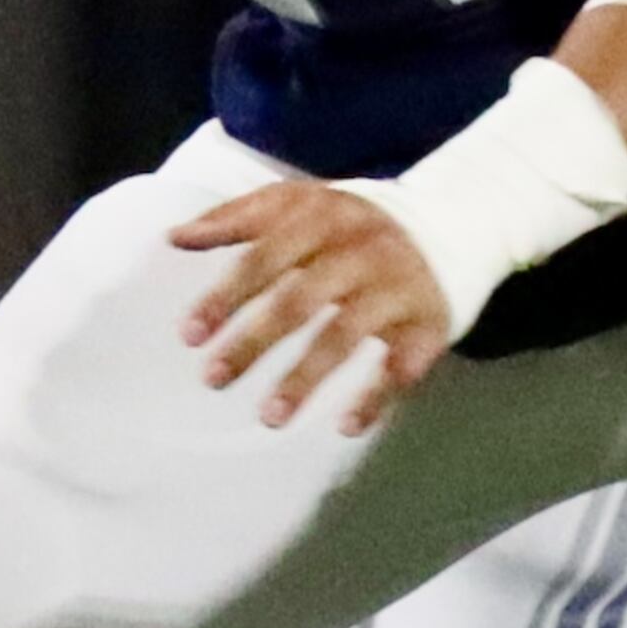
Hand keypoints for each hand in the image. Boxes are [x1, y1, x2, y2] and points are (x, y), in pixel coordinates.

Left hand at [172, 182, 455, 434]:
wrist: (452, 218)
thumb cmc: (351, 221)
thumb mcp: (298, 202)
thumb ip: (236, 216)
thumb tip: (174, 237)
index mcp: (323, 216)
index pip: (265, 256)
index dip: (227, 294)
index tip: (190, 335)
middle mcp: (360, 249)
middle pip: (300, 299)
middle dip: (254, 341)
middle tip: (213, 379)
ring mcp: (398, 285)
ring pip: (347, 334)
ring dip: (306, 377)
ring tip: (269, 417)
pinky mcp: (430, 320)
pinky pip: (404, 364)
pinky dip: (377, 395)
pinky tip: (346, 425)